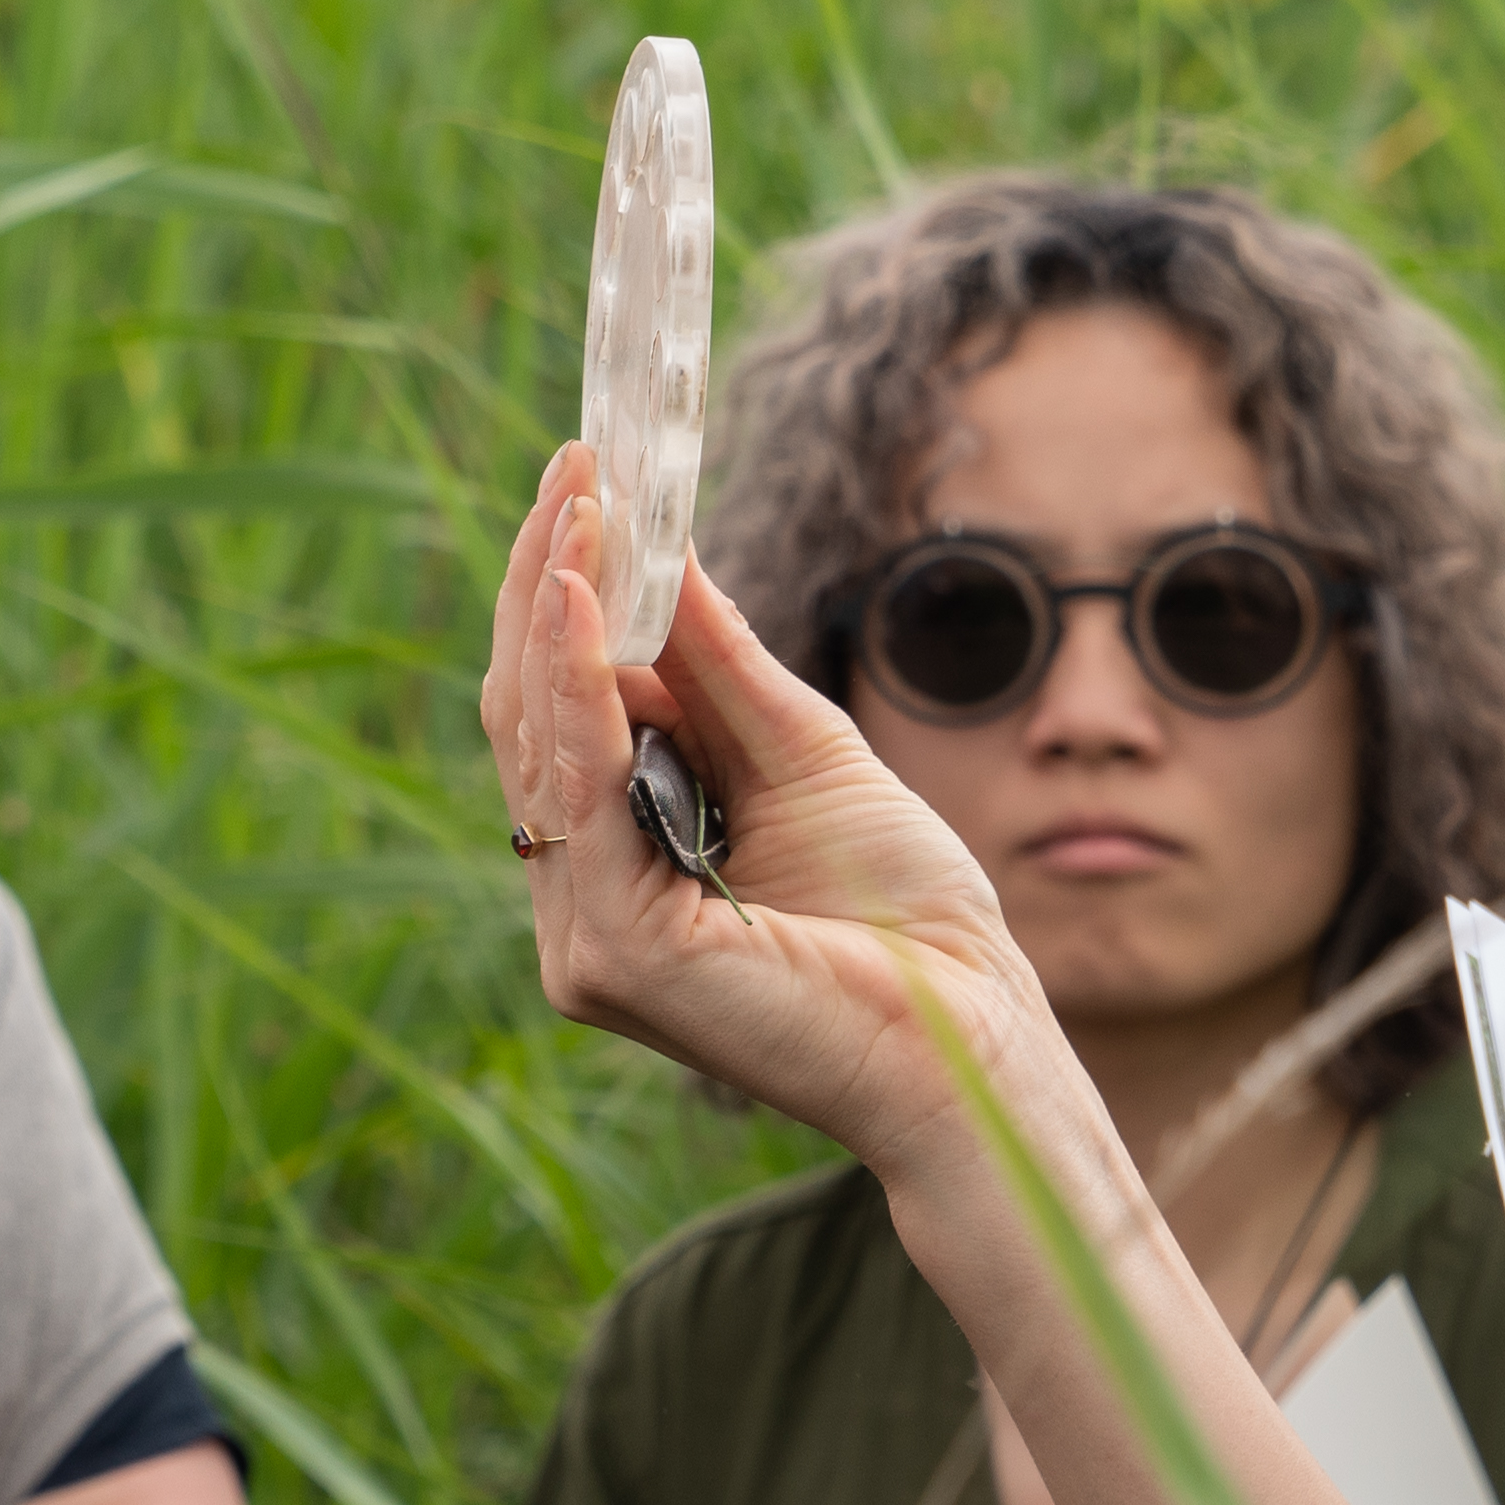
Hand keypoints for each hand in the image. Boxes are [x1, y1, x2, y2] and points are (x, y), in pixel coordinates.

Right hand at [479, 444, 1071, 1173]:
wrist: (974, 1037)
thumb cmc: (904, 917)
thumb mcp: (802, 750)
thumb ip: (717, 665)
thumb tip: (660, 549)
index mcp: (616, 860)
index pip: (560, 710)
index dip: (565, 594)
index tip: (589, 480)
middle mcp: (579, 901)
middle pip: (530, 715)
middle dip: (549, 579)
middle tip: (578, 466)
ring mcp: (586, 936)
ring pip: (539, 744)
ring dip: (556, 610)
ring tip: (581, 503)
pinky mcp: (616, 955)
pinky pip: (580, 796)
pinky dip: (577, 692)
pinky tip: (583, 602)